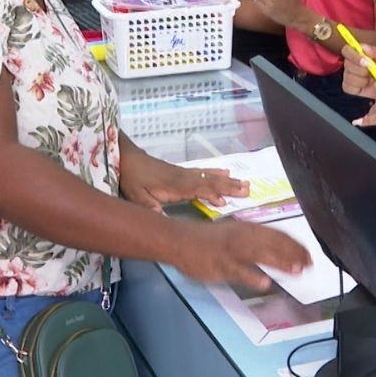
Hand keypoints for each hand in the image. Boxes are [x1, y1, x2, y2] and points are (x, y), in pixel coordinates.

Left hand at [120, 163, 248, 212]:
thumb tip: (161, 218)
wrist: (127, 158)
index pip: (198, 189)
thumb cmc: (132, 178)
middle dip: (229, 186)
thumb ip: (149, 207)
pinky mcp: (182, 171)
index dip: (211, 194)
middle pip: (209, 181)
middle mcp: (183, 177)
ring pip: (209, 176)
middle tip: (248, 190)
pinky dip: (216, 173)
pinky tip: (226, 172)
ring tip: (245, 183)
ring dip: (227, 180)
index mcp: (175, 185)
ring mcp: (184, 173)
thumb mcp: (136, 196)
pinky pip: (203, 172)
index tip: (225, 201)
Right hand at [174, 220, 310, 290]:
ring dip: (278, 261)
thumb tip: (277, 251)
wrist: (178, 240)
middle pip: (271, 243)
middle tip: (309, 264)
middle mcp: (241, 236)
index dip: (294, 244)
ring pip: (258, 254)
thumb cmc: (207, 239)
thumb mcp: (233, 233)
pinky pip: (236, 271)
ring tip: (296, 270)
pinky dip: (251, 276)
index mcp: (246, 228)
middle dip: (292, 253)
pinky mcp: (219, 265)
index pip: (276, 234)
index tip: (308, 254)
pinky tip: (264, 283)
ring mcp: (230, 251)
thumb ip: (254, 241)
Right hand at [341, 43, 375, 98]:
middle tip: (371, 73)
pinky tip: (366, 86)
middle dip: (361, 69)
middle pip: (347, 64)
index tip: (365, 61)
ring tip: (371, 80)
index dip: (353, 55)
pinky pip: (348, 87)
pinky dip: (359, 87)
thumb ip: (375, 52)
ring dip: (362, 79)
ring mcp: (349, 76)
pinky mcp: (349, 88)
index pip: (346, 50)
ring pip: (348, 76)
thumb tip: (364, 48)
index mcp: (357, 54)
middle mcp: (350, 64)